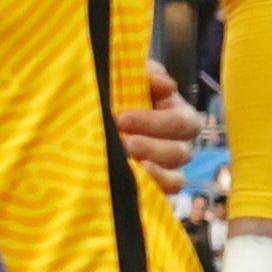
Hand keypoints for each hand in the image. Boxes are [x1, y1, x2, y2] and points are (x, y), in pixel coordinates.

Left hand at [116, 60, 197, 199]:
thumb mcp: (127, 78)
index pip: (183, 122)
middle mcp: (177, 145)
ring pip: (176, 178)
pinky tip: (134, 184)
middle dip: (151, 147)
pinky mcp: (154, 191)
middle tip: (123, 142)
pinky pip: (163, 198)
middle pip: (181, 152)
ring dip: (152, 172)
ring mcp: (167, 170)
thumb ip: (147, 74)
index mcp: (176, 115)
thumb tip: (164, 84)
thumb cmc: (115, 97)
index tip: (123, 118)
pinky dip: (152, 192)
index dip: (157, 121)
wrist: (88, 124)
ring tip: (126, 163)